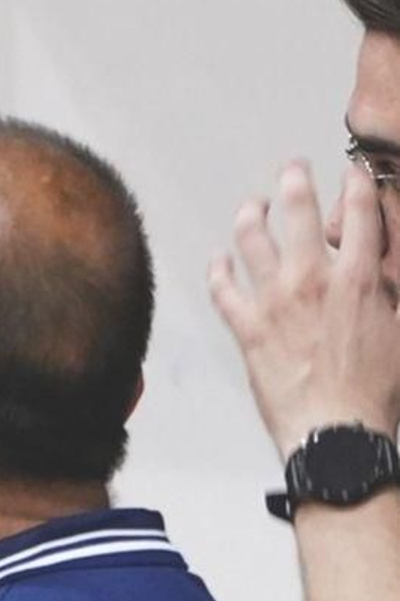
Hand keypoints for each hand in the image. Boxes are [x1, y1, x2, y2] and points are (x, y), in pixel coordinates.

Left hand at [211, 161, 399, 458]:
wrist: (338, 431)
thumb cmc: (377, 392)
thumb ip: (390, 295)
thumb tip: (382, 276)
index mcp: (358, 280)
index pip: (360, 216)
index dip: (356, 187)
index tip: (351, 173)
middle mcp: (311, 280)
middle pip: (298, 213)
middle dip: (295, 182)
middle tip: (293, 169)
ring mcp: (274, 301)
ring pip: (252, 240)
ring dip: (250, 216)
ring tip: (252, 206)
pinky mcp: (247, 327)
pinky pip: (222, 289)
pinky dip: (218, 270)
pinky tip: (218, 260)